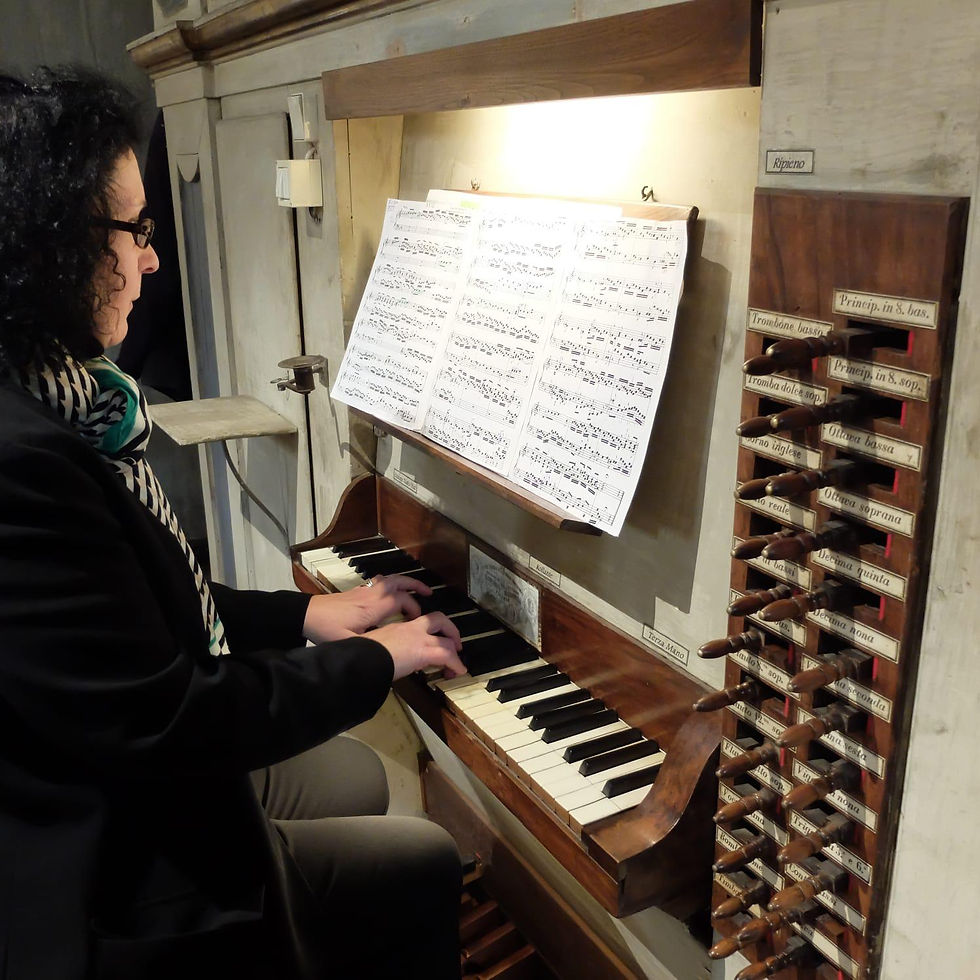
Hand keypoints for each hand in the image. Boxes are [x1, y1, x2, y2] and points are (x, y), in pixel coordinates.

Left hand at [302, 575, 430, 641]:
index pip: (402, 600)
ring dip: (405, 582)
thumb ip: (371, 646)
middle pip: (399, 582)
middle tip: (429, 594)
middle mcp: (371, 595)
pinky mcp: (357, 592)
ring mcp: (364, 591)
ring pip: (389, 579)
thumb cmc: (326, 629)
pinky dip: (391, 584)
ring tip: (416, 589)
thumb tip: (391, 652)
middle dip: (416, 587)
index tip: (420, 620)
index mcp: (373, 608)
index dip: (414, 608)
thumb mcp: (349, 643)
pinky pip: (380, 582)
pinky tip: (392, 592)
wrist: (306, 615)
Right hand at [369, 613, 464, 680]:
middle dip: (449, 629)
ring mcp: (419, 638)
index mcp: (397, 629)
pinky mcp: (424, 650)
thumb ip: (383, 652)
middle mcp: (410, 629)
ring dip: (455, 649)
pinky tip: (458, 671)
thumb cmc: (361, 656)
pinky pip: (448, 655)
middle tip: (453, 642)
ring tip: (458, 662)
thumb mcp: (373, 649)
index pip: (418, 624)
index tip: (428, 642)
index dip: (427, 631)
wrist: (362, 658)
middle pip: (437, 619)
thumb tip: (385, 664)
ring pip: (446, 637)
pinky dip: (456, 664)